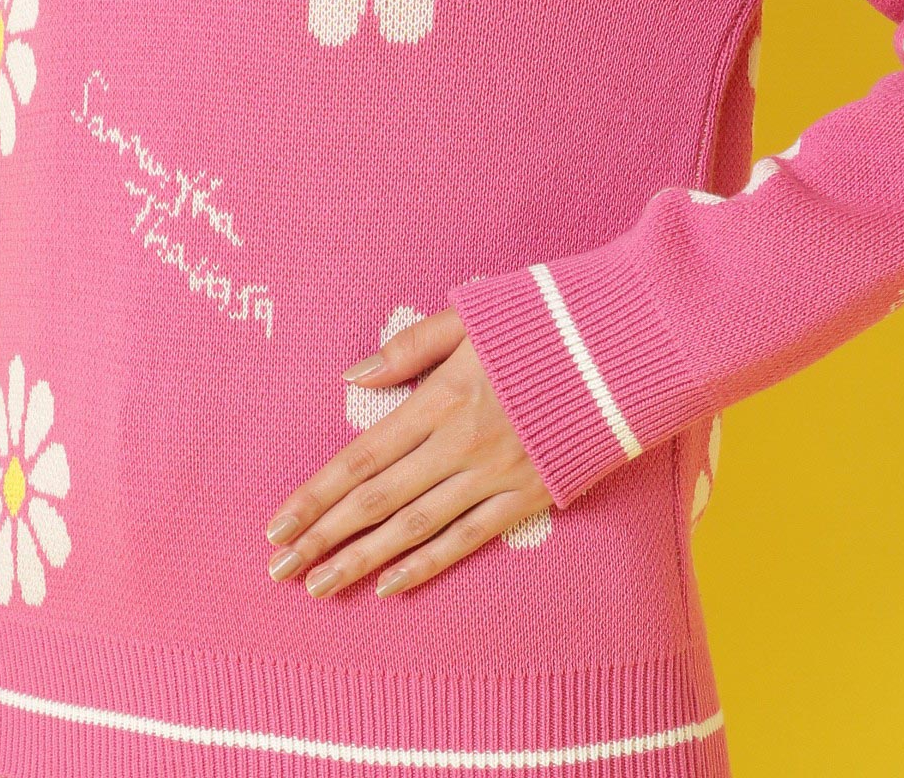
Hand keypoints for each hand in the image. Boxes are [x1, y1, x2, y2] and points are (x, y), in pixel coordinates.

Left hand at [263, 306, 551, 597]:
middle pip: (377, 500)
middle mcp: (461, 443)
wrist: (626, 346)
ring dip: (361, 561)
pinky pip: (468, 538)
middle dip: (323, 536)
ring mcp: (495, 475)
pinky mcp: (530, 496)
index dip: (315, 494)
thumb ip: (409, 348)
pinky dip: (427, 564)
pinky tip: (390, 585)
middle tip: (278, 569)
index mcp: (442, 397)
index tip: (276, 525)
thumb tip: (352, 374)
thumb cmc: (545, 322)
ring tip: (318, 587)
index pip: (362, 457)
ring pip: (414, 528)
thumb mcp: (471, 316)